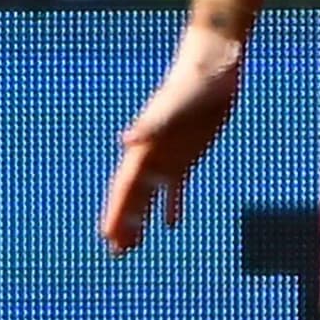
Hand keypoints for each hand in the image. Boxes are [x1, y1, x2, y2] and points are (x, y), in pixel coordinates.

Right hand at [100, 21, 244, 250]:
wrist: (212, 67)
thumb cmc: (193, 84)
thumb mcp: (174, 105)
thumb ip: (150, 124)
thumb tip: (126, 141)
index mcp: (145, 146)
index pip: (126, 187)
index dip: (116, 212)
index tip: (107, 236)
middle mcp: (152, 155)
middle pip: (133, 196)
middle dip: (123, 223)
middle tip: (115, 252)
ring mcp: (169, 156)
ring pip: (150, 195)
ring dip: (140, 219)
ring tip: (132, 246)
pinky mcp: (187, 155)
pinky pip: (175, 187)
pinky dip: (171, 205)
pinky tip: (170, 225)